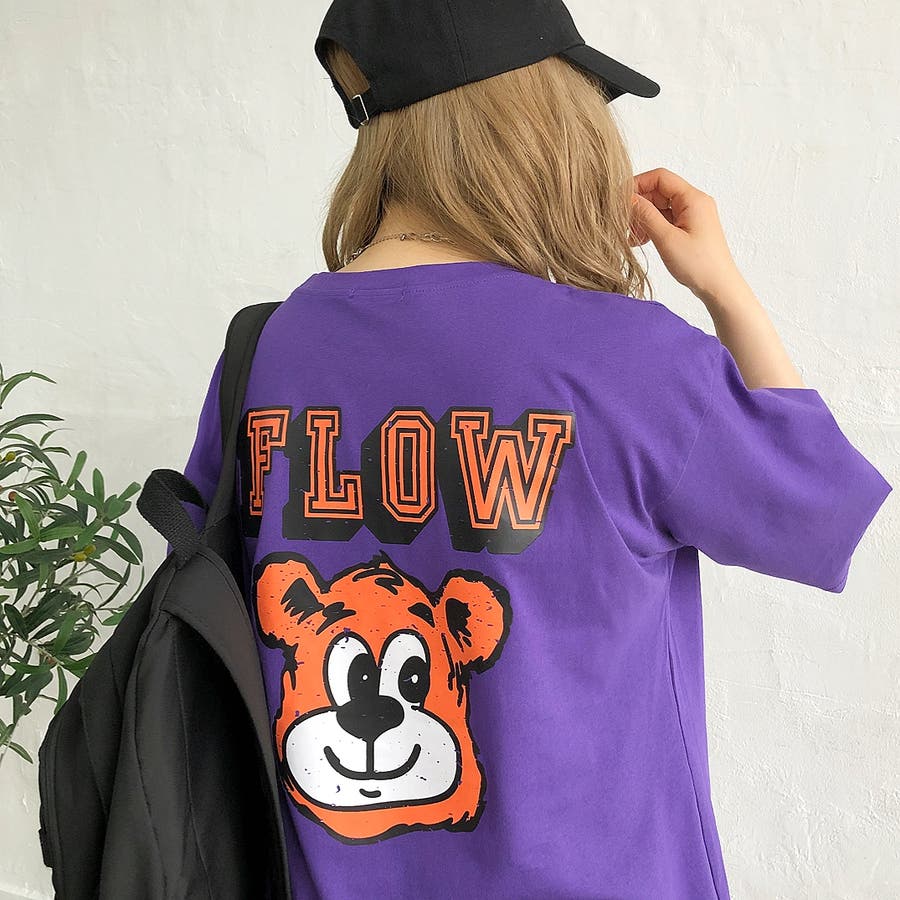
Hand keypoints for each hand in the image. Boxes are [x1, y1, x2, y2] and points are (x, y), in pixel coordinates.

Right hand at [630, 168, 745, 305]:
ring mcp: (693, 214)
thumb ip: (646, 215)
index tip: (619, 200)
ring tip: (631, 237)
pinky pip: (666, 219)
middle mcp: (694, 202)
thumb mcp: (666, 239)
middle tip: (623, 224)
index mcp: (693, 198)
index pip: (660, 177)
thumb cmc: (698, 264)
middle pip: (659, 191)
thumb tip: (628, 199)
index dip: (637, 184)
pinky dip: (651, 226)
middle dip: (638, 205)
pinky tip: (641, 240)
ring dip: (643, 218)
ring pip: (660, 206)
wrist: (719, 287)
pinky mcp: (690, 227)